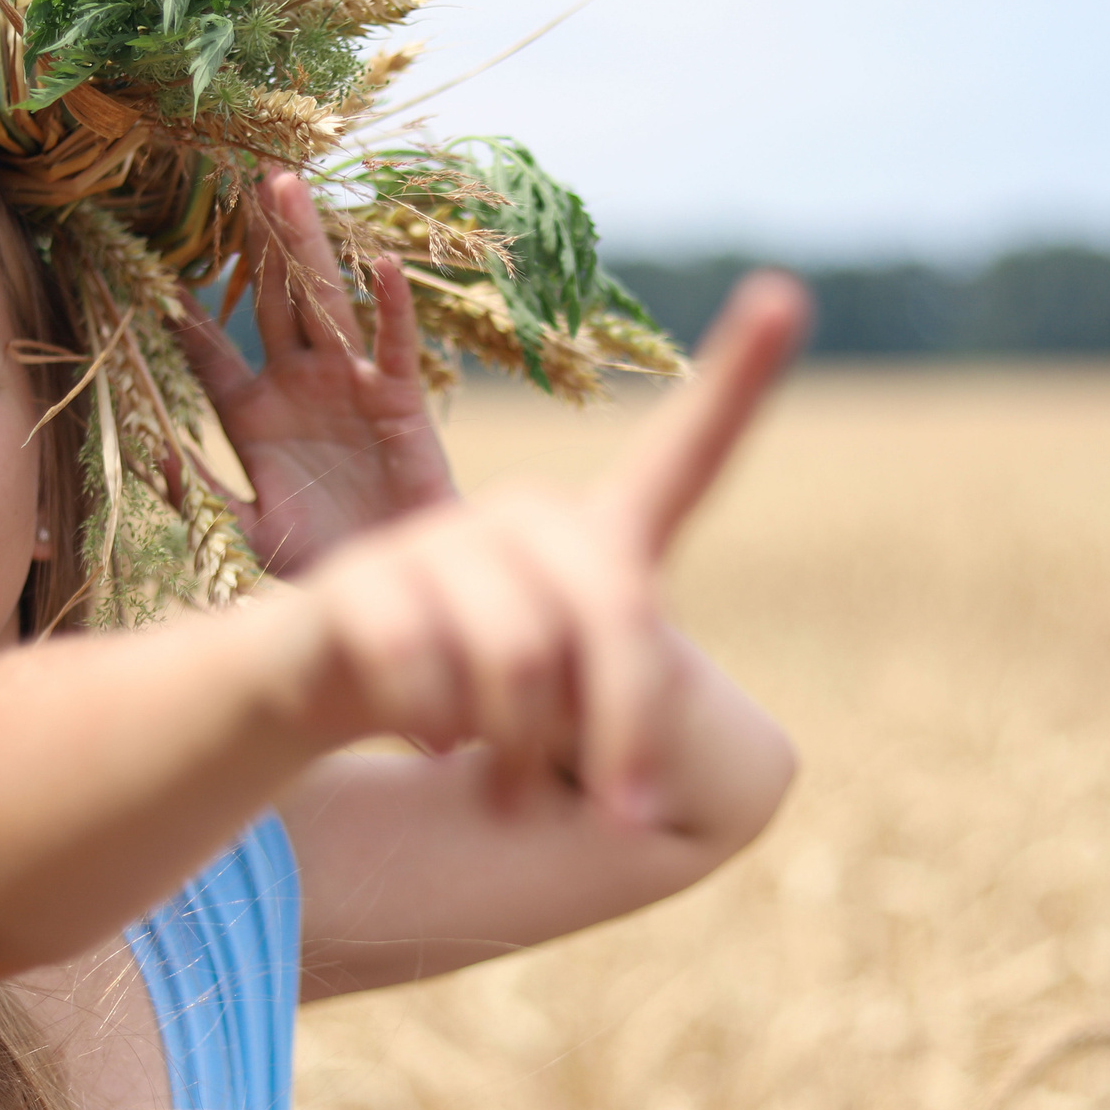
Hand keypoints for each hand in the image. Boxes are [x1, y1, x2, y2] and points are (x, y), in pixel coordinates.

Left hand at [172, 171, 458, 575]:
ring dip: (306, 246)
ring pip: (323, 302)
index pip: (209, 349)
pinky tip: (380, 265)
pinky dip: (390, 307)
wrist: (392, 576)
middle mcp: (298, 383)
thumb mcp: (244, 531)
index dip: (181, 308)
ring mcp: (349, 382)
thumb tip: (145, 453)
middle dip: (249, 243)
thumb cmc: (320, 557)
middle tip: (228, 178)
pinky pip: (393, 344)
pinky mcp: (398, 397)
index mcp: (252, 412)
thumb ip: (198, 493)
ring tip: (285, 187)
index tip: (146, 256)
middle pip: (266, 301)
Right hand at [283, 270, 810, 824]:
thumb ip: (621, 714)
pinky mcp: (362, 579)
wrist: (322, 693)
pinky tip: (426, 737)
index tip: (788, 293)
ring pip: (521, 654)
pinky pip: (424, 663)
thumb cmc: (476, 704)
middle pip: (617, 610)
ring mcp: (440, 539)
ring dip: (521, 751)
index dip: (738, 377)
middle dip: (627, 728)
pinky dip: (434, 725)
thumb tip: (629, 781)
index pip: (683, 456)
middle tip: (628, 817)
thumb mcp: (569, 712)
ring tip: (509, 789)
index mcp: (593, 537)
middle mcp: (525, 518)